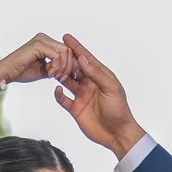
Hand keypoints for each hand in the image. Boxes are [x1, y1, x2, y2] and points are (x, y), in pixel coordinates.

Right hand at [0, 33, 75, 84]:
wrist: (7, 73)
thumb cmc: (22, 72)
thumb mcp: (45, 70)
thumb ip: (56, 68)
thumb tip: (70, 71)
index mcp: (46, 42)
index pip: (66, 50)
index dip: (70, 64)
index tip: (66, 77)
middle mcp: (44, 38)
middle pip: (68, 50)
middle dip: (68, 66)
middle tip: (61, 77)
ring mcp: (41, 40)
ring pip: (64, 52)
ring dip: (62, 67)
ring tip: (54, 76)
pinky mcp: (38, 45)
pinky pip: (56, 56)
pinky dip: (56, 66)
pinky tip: (49, 73)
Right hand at [55, 35, 146, 158]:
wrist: (117, 134)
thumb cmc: (119, 110)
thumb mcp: (110, 88)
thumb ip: (96, 74)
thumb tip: (83, 59)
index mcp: (100, 76)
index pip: (86, 59)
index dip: (76, 48)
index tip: (66, 38)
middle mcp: (90, 84)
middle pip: (74, 68)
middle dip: (65, 59)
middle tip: (55, 52)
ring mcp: (82, 96)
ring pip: (67, 81)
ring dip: (60, 75)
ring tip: (52, 69)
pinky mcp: (75, 108)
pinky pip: (63, 98)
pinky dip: (58, 94)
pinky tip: (57, 89)